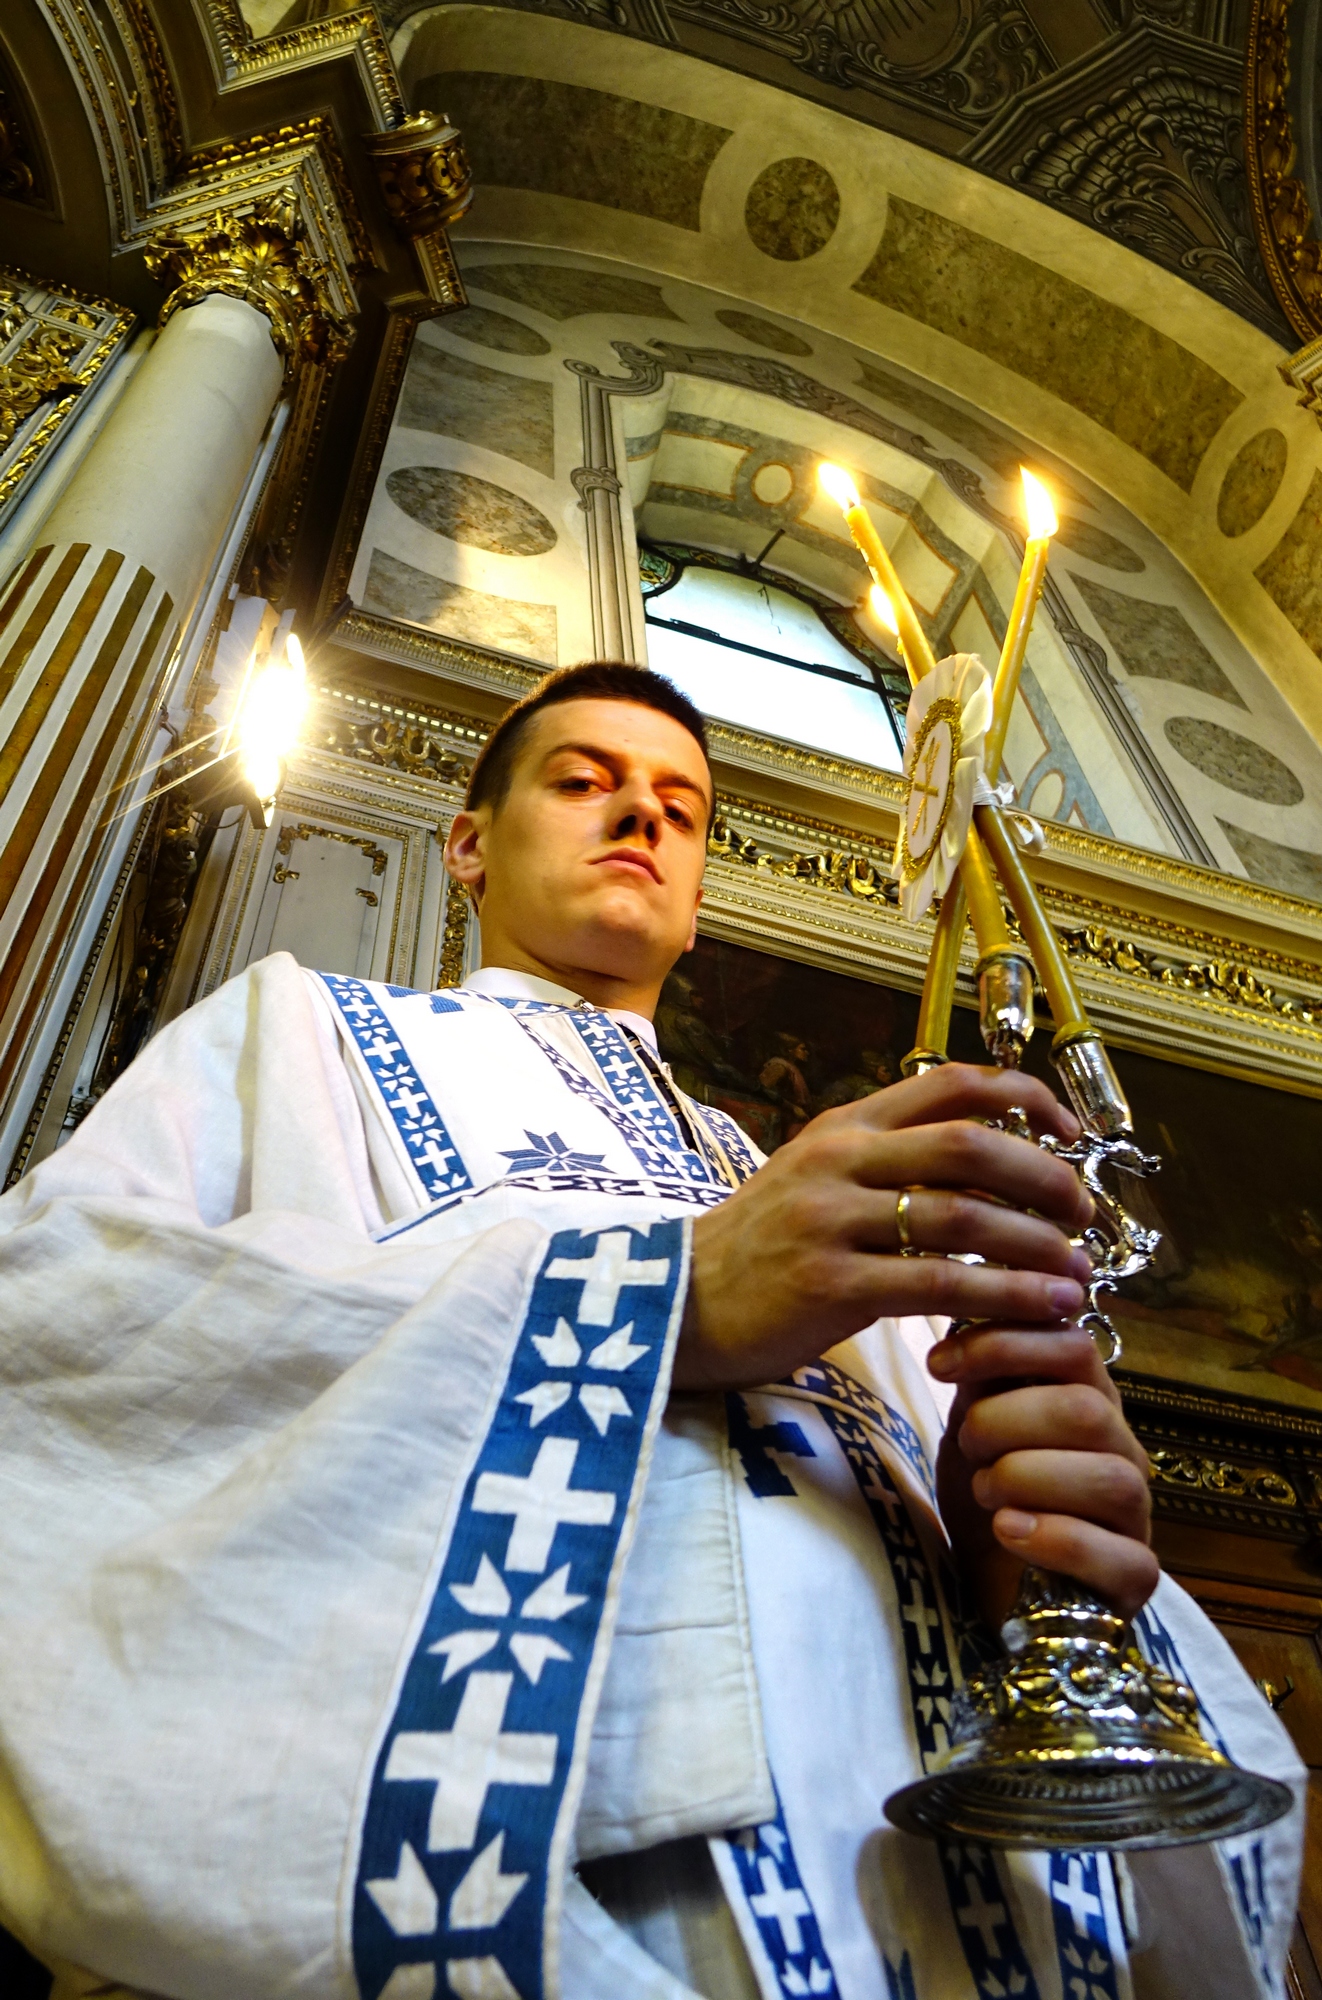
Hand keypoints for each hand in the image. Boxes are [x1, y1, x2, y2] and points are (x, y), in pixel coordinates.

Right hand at [675, 1064, 1093, 1391]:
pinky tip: (1040, 1310)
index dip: (1026, 1098)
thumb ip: (888, 1162)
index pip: (951, 1084)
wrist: (677, 1306)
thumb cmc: (759, 1251)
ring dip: (1037, 1246)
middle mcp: (839, 1160)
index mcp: (844, 1127)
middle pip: (970, 1145)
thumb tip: (985, 1159)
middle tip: (1085, 1212)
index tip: (1071, 1132)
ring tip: (1078, 1274)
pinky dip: (1003, 1297)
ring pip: (963, 1216)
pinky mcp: (830, 1285)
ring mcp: (831, 1220)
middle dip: (1046, 1177)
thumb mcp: (816, 1180)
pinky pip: (938, 1285)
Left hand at [931, 1322, 1156, 1627]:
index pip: (1073, 1345)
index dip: (1005, 1344)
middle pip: (1087, 1410)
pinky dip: (1054, 1538)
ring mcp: (1136, 1517)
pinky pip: (1117, 1554)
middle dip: (1007, 1420)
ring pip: (1108, 1477)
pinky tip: (1007, 1530)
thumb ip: (984, 1375)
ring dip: (1026, 1478)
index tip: (940, 1363)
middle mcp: (1122, 1451)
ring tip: (984, 1491)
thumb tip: (968, 1304)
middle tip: (966, 1442)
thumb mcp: (977, 1426)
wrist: (999, 1587)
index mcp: (1089, 1402)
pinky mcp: (1135, 1578)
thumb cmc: (992, 1496)